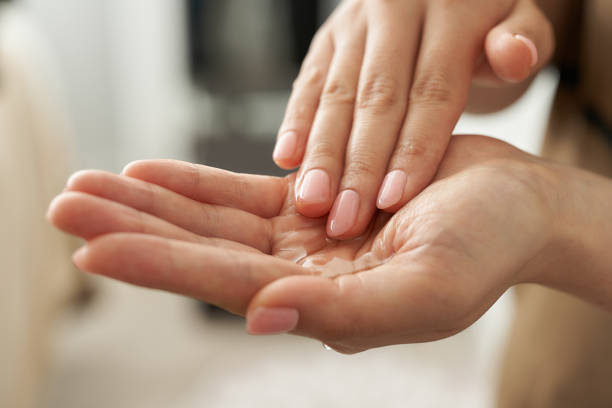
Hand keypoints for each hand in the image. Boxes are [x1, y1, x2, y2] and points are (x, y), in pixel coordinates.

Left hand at [48, 135, 560, 352]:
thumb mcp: (426, 291)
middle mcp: (300, 275)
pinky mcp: (312, 200)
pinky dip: (195, 184)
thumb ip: (343, 313)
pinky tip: (152, 172)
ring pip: (209, 220)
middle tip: (65, 206)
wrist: (516, 206)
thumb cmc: (487, 250)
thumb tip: (261, 318)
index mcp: (322, 304)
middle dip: (131, 228)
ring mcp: (302, 237)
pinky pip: (241, 193)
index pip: (222, 285)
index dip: (156, 266)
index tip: (91, 247)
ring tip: (90, 186)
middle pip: (198, 251)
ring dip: (150, 203)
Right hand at [273, 0, 553, 238]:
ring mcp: (356, 24)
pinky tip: (287, 160)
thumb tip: (512, 54)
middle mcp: (396, 11)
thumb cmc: (483, 22)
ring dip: (321, 153)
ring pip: (336, 94)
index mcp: (450, 9)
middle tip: (345, 220)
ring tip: (312, 202)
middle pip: (376, 99)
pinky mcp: (328, 37)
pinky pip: (308, 82)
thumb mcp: (518, 21)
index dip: (413, 148)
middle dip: (360, 165)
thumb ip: (522, 41)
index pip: (431, 90)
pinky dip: (296, 122)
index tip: (395, 202)